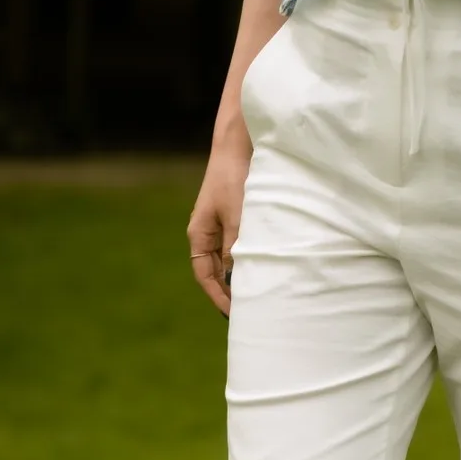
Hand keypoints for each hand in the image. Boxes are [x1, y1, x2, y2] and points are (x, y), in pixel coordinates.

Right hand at [187, 141, 251, 317]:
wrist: (238, 145)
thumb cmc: (235, 178)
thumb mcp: (237, 216)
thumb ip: (236, 247)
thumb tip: (235, 278)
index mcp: (199, 235)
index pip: (204, 276)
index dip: (218, 296)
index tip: (233, 314)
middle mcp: (206, 234)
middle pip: (214, 273)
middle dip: (228, 293)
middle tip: (248, 313)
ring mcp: (220, 227)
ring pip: (227, 262)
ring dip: (239, 279)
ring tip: (256, 297)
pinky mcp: (234, 220)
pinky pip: (237, 249)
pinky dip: (247, 262)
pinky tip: (261, 270)